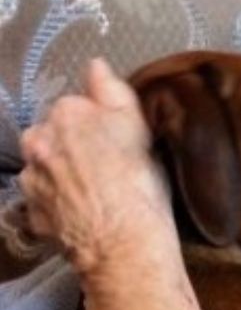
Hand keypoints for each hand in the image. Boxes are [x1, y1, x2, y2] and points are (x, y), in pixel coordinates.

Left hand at [18, 58, 170, 273]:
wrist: (124, 245)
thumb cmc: (139, 185)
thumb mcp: (136, 128)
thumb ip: (112, 91)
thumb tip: (95, 64)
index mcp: (66, 113)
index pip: (78, 107)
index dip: (100, 125)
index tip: (118, 144)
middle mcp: (39, 140)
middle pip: (55, 135)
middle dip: (73, 147)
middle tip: (106, 169)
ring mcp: (32, 178)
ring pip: (46, 167)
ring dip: (61, 174)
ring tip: (93, 194)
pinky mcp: (32, 212)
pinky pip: (44, 200)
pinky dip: (58, 203)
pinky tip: (82, 214)